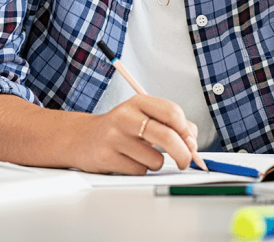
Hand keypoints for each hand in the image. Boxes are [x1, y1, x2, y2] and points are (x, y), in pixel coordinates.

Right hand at [69, 95, 199, 174]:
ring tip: (141, 155)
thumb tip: (192, 143)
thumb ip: (169, 124)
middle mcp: (126, 116)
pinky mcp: (107, 158)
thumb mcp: (142, 116)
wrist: (81, 138)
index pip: (172, 112)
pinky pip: (139, 171)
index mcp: (138, 102)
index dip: (187, 130)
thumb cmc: (120, 128)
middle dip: (183, 153)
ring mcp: (115, 137)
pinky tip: (127, 161)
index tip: (191, 142)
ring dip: (155, 163)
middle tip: (186, 161)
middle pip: (167, 136)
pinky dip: (139, 170)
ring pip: (155, 159)